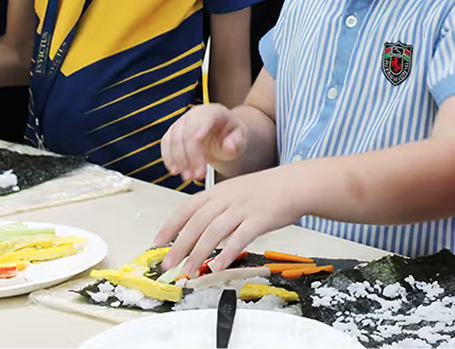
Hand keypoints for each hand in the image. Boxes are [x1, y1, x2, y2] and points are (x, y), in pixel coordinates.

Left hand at [153, 165, 304, 275]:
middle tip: (167, 264)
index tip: (157, 242)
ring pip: (214, 232)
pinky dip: (227, 253)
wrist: (297, 183)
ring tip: (188, 271)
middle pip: (196, 223)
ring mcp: (243, 208)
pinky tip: (217, 266)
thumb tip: (200, 230)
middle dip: (179, 246)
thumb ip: (219, 208)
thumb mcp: (237, 192)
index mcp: (219, 191)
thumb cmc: (268, 190)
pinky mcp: (260, 219)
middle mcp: (227, 198)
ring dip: (198, 253)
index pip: (187, 208)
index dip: (170, 226)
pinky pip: (240, 238)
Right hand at [160, 103, 246, 181]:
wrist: (222, 134)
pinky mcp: (173, 132)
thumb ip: (237, 142)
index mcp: (213, 112)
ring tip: (188, 177)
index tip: (198, 141)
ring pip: (174, 139)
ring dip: (179, 160)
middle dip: (190, 156)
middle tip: (197, 175)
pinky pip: (166, 143)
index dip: (200, 130)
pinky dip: (169, 158)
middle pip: (187, 133)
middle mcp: (195, 114)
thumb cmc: (231, 135)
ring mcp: (182, 122)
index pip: (205, 120)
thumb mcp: (241, 138)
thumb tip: (229, 147)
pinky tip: (175, 170)